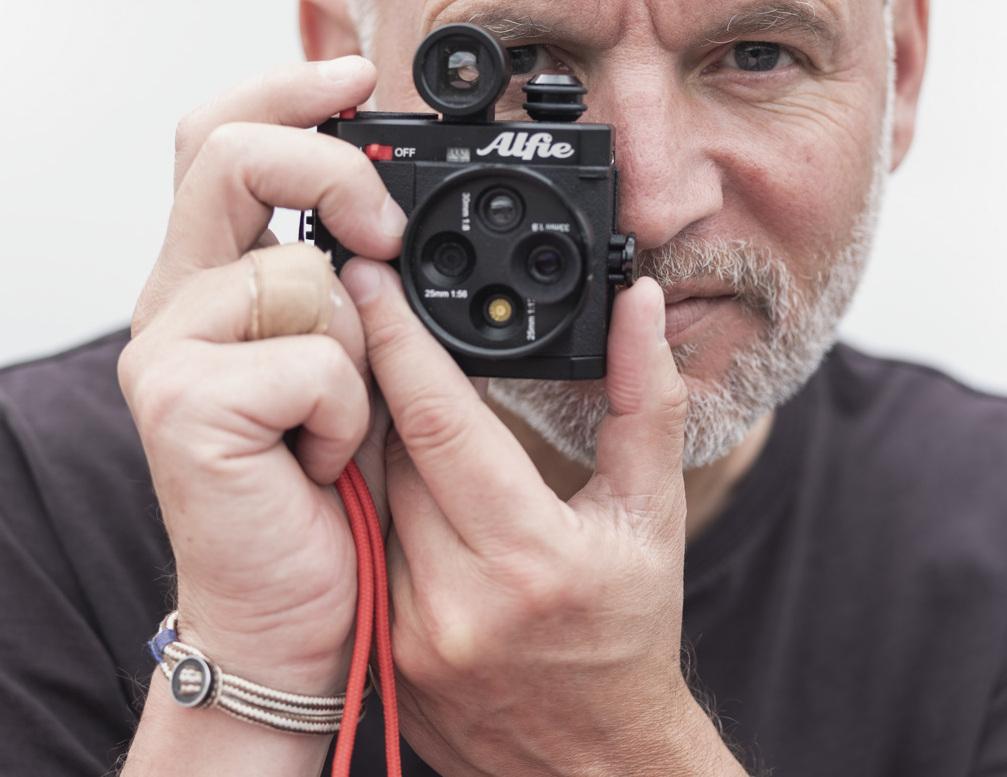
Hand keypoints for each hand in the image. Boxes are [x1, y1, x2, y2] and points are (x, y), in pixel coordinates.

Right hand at [118, 55, 401, 699]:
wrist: (286, 619)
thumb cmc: (319, 495)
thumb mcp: (344, 357)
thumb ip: (346, 270)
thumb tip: (383, 181)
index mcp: (207, 278)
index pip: (216, 134)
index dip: (284, 85)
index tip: (358, 67)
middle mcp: (171, 302)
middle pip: (224, 150)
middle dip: (329, 164)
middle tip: (387, 227)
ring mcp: (166, 352)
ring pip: (297, 270)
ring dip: (355, 356)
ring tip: (333, 425)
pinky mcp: (183, 407)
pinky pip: (313, 358)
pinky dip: (346, 415)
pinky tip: (318, 463)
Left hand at [342, 262, 745, 776]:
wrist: (591, 763)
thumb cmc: (628, 636)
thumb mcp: (650, 516)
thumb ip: (645, 402)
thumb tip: (638, 304)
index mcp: (530, 556)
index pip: (439, 420)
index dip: (398, 338)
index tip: (369, 277)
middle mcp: (454, 600)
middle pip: (387, 451)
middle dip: (381, 381)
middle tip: (373, 318)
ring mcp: (405, 634)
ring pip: (361, 498)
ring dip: (369, 442)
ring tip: (382, 398)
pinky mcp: (375, 655)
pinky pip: (356, 549)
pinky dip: (367, 506)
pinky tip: (383, 479)